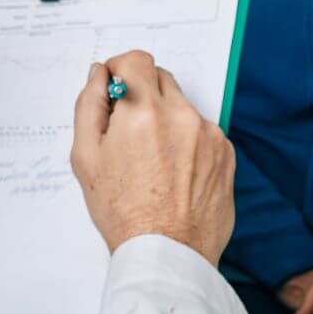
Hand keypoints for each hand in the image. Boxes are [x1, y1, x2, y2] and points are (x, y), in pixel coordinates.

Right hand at [69, 51, 235, 263]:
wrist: (167, 254)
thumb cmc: (122, 211)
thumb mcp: (86, 157)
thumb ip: (89, 105)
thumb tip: (99, 74)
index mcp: (143, 112)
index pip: (135, 60)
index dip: (119, 71)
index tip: (114, 91)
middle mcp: (181, 115)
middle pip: (160, 78)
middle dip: (142, 94)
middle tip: (129, 131)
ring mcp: (209, 134)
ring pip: (181, 106)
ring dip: (166, 119)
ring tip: (153, 161)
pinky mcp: (226, 153)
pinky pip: (202, 131)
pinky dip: (187, 141)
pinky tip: (174, 173)